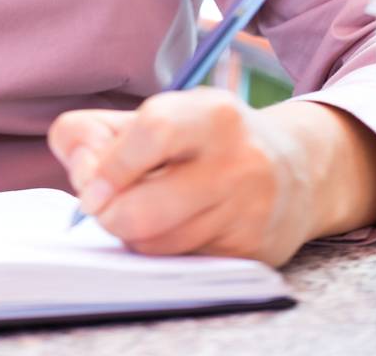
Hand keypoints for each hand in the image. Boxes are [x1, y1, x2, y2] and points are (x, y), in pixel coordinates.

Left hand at [47, 86, 316, 266]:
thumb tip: (78, 173)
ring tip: (142, 209)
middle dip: (109, 214)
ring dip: (132, 233)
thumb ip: (100, 132)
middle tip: (102, 206)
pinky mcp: (251, 254)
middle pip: (144, 210)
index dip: (109, 165)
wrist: (296, 170)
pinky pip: (181, 263)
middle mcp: (237, 162)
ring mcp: (247, 213)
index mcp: (212, 114)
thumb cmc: (205, 139)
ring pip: (157, 244)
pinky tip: (175, 226)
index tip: (87, 188)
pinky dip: (163, 249)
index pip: (152, 133)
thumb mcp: (160, 113)